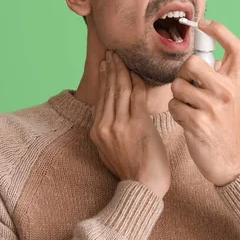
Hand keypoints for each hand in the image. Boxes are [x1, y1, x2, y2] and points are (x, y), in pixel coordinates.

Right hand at [90, 51, 170, 198]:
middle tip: (113, 52)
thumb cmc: (132, 170)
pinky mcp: (137, 125)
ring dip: (122, 70)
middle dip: (111, 68)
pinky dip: (138, 82)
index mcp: (97, 131)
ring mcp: (120, 125)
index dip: (103, 78)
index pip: (100, 97)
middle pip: (109, 90)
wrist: (142, 187)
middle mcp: (105, 126)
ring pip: (121, 90)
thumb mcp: (111, 150)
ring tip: (121, 57)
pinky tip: (137, 72)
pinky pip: (137, 97)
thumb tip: (113, 115)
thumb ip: (110, 130)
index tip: (105, 64)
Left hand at [168, 20, 239, 186]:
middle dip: (183, 74)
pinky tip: (187, 121)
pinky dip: (176, 113)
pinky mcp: (198, 123)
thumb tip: (206, 54)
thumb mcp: (229, 97)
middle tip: (188, 87)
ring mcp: (213, 107)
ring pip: (178, 86)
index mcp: (235, 81)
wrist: (229, 160)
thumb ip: (220, 76)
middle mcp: (227, 91)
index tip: (203, 23)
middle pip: (193, 63)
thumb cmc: (224, 125)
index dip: (219, 30)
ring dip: (178, 97)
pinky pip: (174, 105)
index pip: (235, 47)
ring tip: (189, 109)